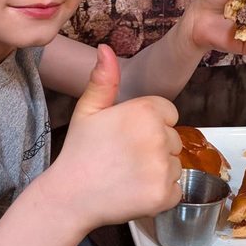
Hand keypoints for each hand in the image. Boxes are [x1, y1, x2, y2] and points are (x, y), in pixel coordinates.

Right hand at [51, 45, 182, 229]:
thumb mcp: (88, 110)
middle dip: (155, 148)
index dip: (149, 125)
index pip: (168, 113)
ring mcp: (163, 168)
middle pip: (173, 139)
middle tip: (124, 157)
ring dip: (158, 171)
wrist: (69, 197)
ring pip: (175, 165)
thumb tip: (106, 48)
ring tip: (128, 175)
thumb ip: (104, 79)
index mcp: (144, 112)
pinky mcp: (165, 195)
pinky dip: (161, 193)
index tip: (128, 137)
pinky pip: (176, 190)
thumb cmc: (79, 152)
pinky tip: (135, 190)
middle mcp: (158, 137)